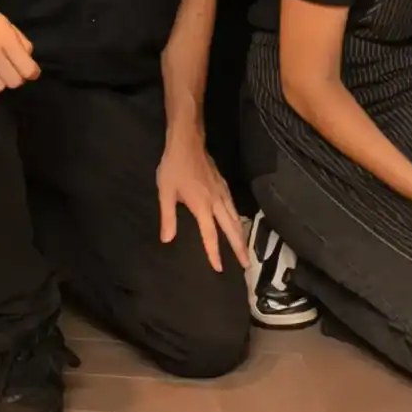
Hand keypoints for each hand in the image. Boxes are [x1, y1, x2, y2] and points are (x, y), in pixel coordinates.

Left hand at [156, 133, 247, 271]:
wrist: (187, 143)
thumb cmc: (173, 168)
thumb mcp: (165, 193)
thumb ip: (168, 218)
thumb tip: (167, 240)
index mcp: (202, 206)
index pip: (210, 235)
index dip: (215, 253)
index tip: (220, 268)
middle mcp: (216, 202)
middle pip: (231, 229)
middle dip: (239, 247)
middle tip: (246, 264)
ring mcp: (223, 192)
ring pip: (236, 218)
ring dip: (242, 235)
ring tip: (246, 249)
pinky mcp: (224, 185)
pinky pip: (235, 207)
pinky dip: (239, 220)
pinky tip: (239, 223)